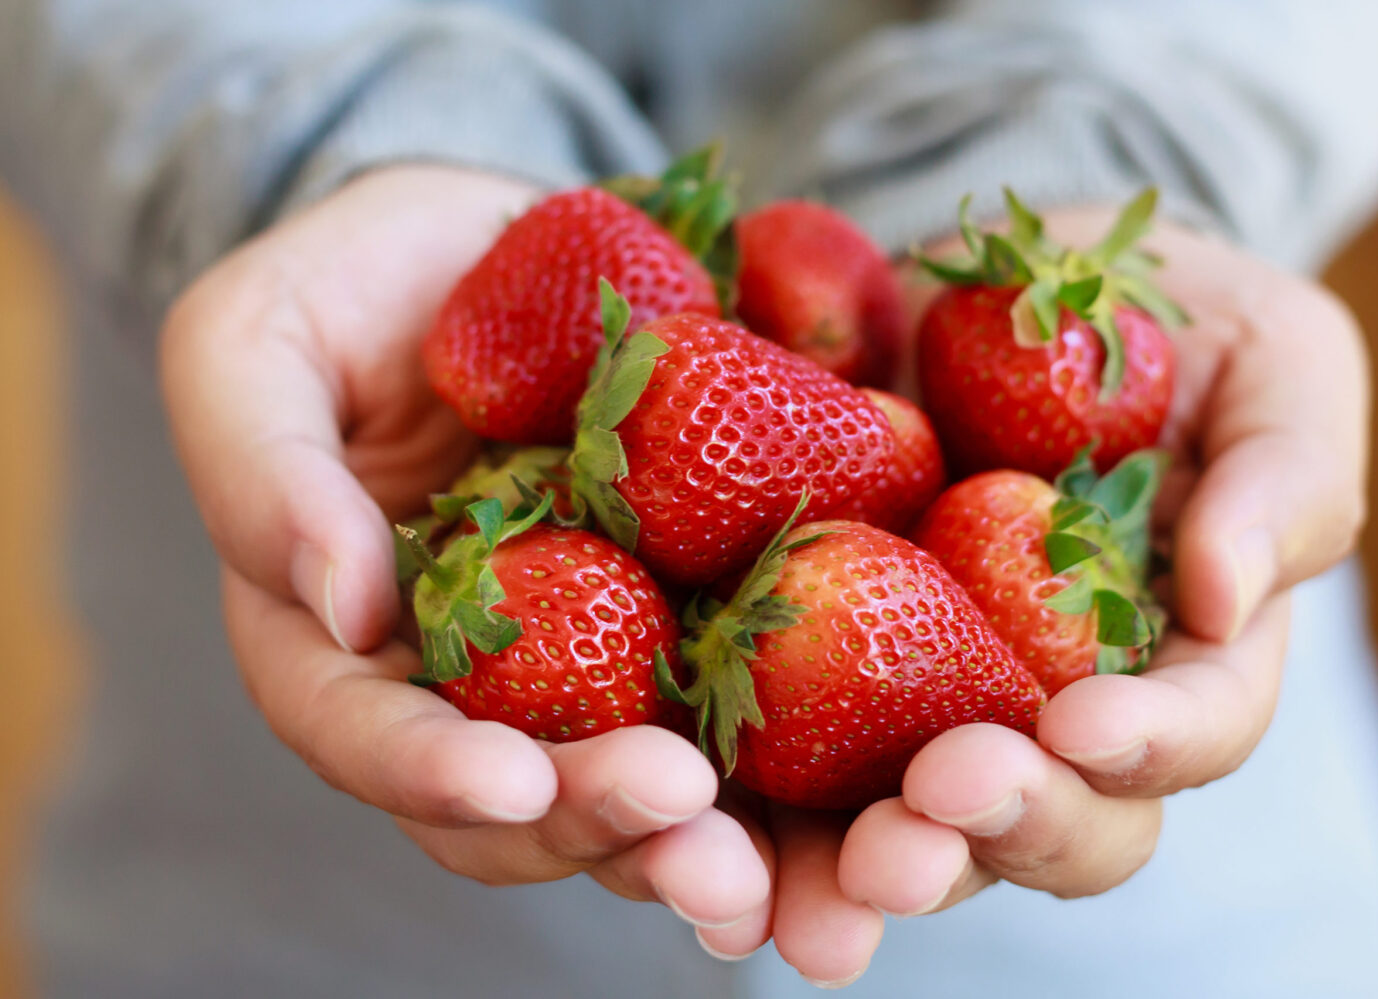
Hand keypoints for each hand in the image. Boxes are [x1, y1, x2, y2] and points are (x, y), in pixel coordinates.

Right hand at [160, 166, 770, 930]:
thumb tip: (339, 602)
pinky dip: (800, 749)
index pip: (367, 737)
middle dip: (596, 823)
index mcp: (345, 643)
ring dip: (708, 837)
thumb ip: (264, 468)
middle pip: (523, 800)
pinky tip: (869, 762)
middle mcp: (476, 683)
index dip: (430, 773)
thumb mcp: (255, 342)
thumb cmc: (354, 289)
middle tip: (678, 812)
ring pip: (642, 786)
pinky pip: (751, 695)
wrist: (497, 252)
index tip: (510, 778)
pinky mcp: (696, 618)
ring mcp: (595, 661)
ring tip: (774, 854)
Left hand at [753, 208, 1367, 985]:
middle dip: (988, 837)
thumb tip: (1231, 599)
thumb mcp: (1270, 361)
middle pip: (1041, 821)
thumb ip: (1282, 476)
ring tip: (798, 896)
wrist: (992, 282)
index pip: (1191, 730)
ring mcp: (922, 690)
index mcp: (1174, 652)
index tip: (1082, 728)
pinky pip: (767, 743)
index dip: (1148, 746)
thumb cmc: (1160, 318)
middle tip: (923, 825)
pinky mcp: (805, 650)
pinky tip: (679, 814)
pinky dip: (727, 798)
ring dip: (847, 871)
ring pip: (899, 823)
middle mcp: (1047, 703)